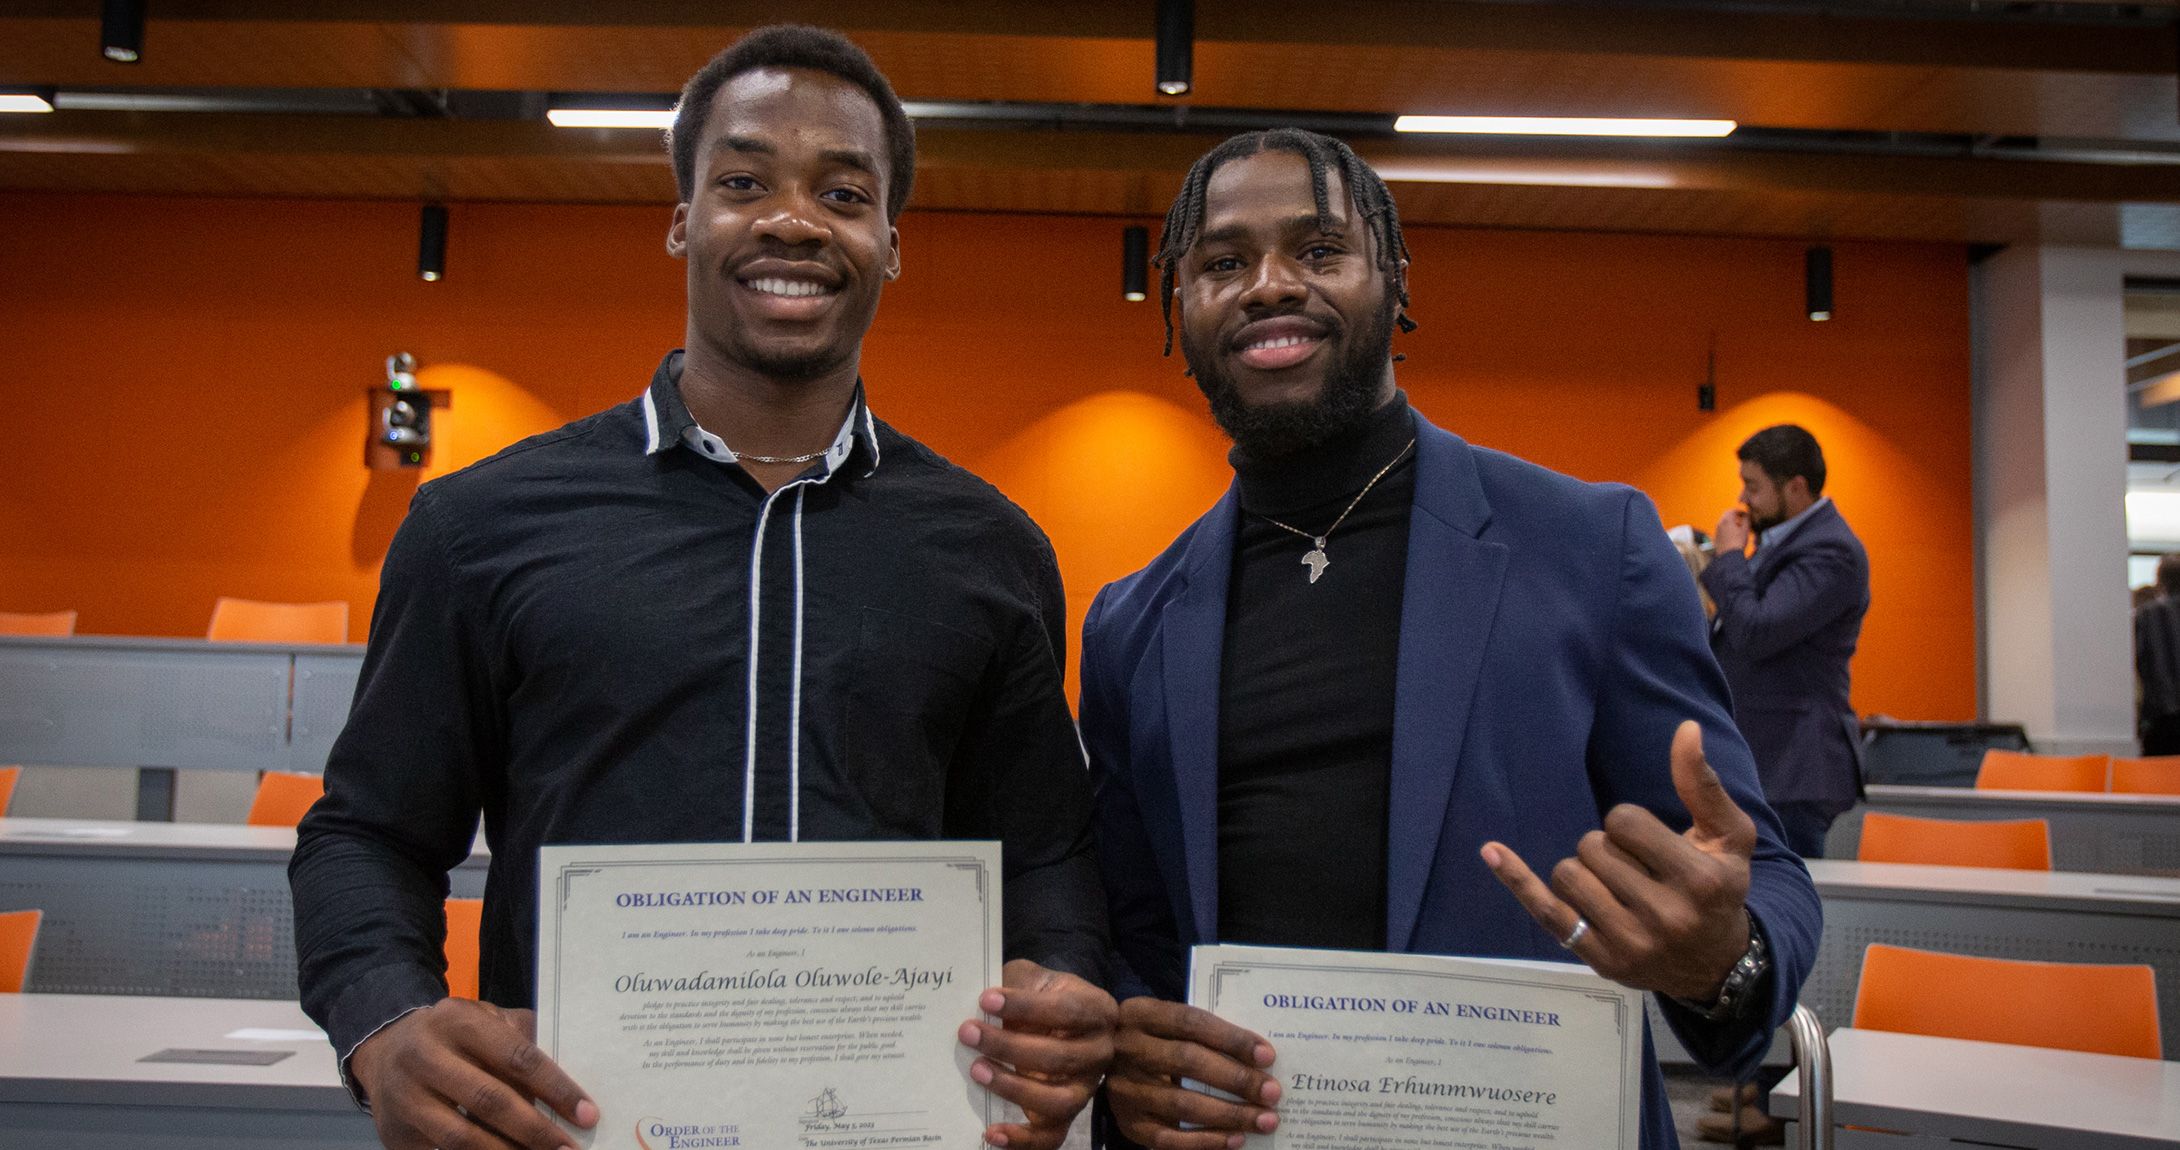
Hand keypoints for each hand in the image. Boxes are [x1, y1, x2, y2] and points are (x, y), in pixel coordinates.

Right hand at [349, 998, 596, 1149]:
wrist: (385, 1048)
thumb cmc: (454, 1035)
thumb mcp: (485, 1020)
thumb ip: (522, 1040)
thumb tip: (567, 1083)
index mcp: (457, 1022)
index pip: (517, 1057)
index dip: (555, 1088)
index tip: (587, 1114)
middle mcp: (425, 1057)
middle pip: (490, 1100)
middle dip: (535, 1130)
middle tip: (568, 1148)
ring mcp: (405, 1098)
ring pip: (462, 1137)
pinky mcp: (395, 1133)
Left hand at [957, 958, 1117, 1148]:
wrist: (1054, 1017)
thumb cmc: (1042, 994)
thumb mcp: (1033, 977)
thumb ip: (1013, 982)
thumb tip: (978, 999)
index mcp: (1098, 1011)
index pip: (1065, 1010)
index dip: (1026, 1006)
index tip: (986, 999)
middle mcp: (1100, 1052)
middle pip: (1059, 1058)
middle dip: (1008, 1046)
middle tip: (968, 1032)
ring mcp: (1085, 1088)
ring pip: (1057, 1101)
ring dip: (1013, 1088)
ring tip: (977, 1070)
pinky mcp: (1067, 1115)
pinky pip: (1051, 1137)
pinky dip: (1021, 1139)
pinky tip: (990, 1131)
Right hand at [1107, 996, 1280, 1149]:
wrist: (1107, 1063)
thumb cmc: (1159, 1041)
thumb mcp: (1171, 1025)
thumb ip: (1206, 1033)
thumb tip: (1261, 1057)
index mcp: (1141, 1014)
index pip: (1190, 1021)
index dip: (1231, 1038)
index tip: (1267, 1056)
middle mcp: (1127, 1049)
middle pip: (1187, 1061)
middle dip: (1236, 1078)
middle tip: (1272, 1092)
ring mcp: (1124, 1089)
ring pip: (1182, 1104)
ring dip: (1230, 1114)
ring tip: (1265, 1120)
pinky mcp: (1129, 1124)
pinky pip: (1171, 1139)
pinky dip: (1207, 1141)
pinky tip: (1236, 1139)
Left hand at [1481, 720, 1756, 1001]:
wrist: (1716, 965)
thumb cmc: (1719, 890)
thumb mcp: (1727, 837)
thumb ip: (1702, 785)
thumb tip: (1685, 729)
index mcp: (1699, 880)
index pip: (1624, 822)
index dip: (1628, 824)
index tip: (1648, 843)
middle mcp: (1665, 915)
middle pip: (1592, 847)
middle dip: (1606, 847)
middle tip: (1635, 869)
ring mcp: (1629, 942)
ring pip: (1567, 874)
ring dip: (1582, 869)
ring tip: (1613, 885)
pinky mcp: (1599, 958)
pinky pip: (1546, 911)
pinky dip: (1517, 880)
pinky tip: (1491, 851)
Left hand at [1713, 507, 1749, 554]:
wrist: (1729, 556)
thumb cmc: (1738, 543)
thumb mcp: (1745, 530)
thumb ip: (1746, 520)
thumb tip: (1746, 515)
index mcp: (1727, 520)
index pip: (1732, 511)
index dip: (1740, 512)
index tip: (1745, 514)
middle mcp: (1720, 523)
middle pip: (1727, 515)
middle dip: (1735, 516)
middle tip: (1742, 519)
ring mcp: (1717, 530)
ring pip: (1723, 522)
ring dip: (1731, 522)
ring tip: (1738, 527)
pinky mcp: (1716, 537)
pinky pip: (1721, 529)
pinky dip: (1727, 528)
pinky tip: (1733, 534)